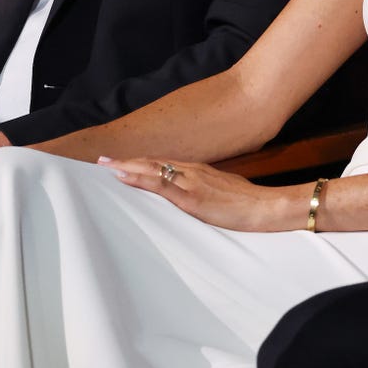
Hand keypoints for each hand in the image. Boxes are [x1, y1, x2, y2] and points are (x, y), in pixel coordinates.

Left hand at [97, 157, 296, 230]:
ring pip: (152, 169)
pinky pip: (161, 185)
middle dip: (126, 161)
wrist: (266, 207)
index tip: (120, 162)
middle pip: (152, 162)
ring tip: (106, 166)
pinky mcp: (192, 197)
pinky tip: (125, 177)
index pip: (162, 163)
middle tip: (101, 161)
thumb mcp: (221, 190)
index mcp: (198, 171)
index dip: (139, 162)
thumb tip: (188, 194)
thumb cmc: (247, 202)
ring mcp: (191, 182)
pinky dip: (140, 179)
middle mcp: (192, 171)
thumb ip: (202, 189)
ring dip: (127, 167)